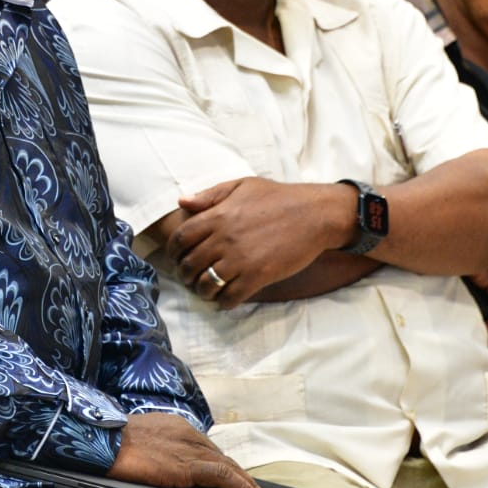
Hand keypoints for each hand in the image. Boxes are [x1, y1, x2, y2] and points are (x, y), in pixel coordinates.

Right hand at [107, 413, 269, 487]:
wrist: (105, 440)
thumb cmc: (115, 441)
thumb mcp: (145, 440)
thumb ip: (163, 449)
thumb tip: (168, 465)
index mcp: (179, 427)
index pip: (209, 449)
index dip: (226, 466)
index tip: (236, 479)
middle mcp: (190, 434)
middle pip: (223, 458)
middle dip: (242, 477)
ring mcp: (190, 449)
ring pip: (229, 467)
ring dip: (248, 485)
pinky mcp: (188, 465)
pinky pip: (224, 476)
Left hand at [169, 178, 344, 309]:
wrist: (314, 214)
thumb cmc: (278, 197)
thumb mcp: (242, 186)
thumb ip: (210, 195)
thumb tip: (182, 201)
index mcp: (218, 215)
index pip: (181, 238)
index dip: (173, 251)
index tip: (176, 257)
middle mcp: (224, 238)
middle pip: (189, 264)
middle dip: (184, 274)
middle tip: (189, 278)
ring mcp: (241, 259)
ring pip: (207, 284)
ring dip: (202, 291)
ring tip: (206, 291)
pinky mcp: (258, 276)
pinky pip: (231, 296)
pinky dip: (223, 302)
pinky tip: (225, 300)